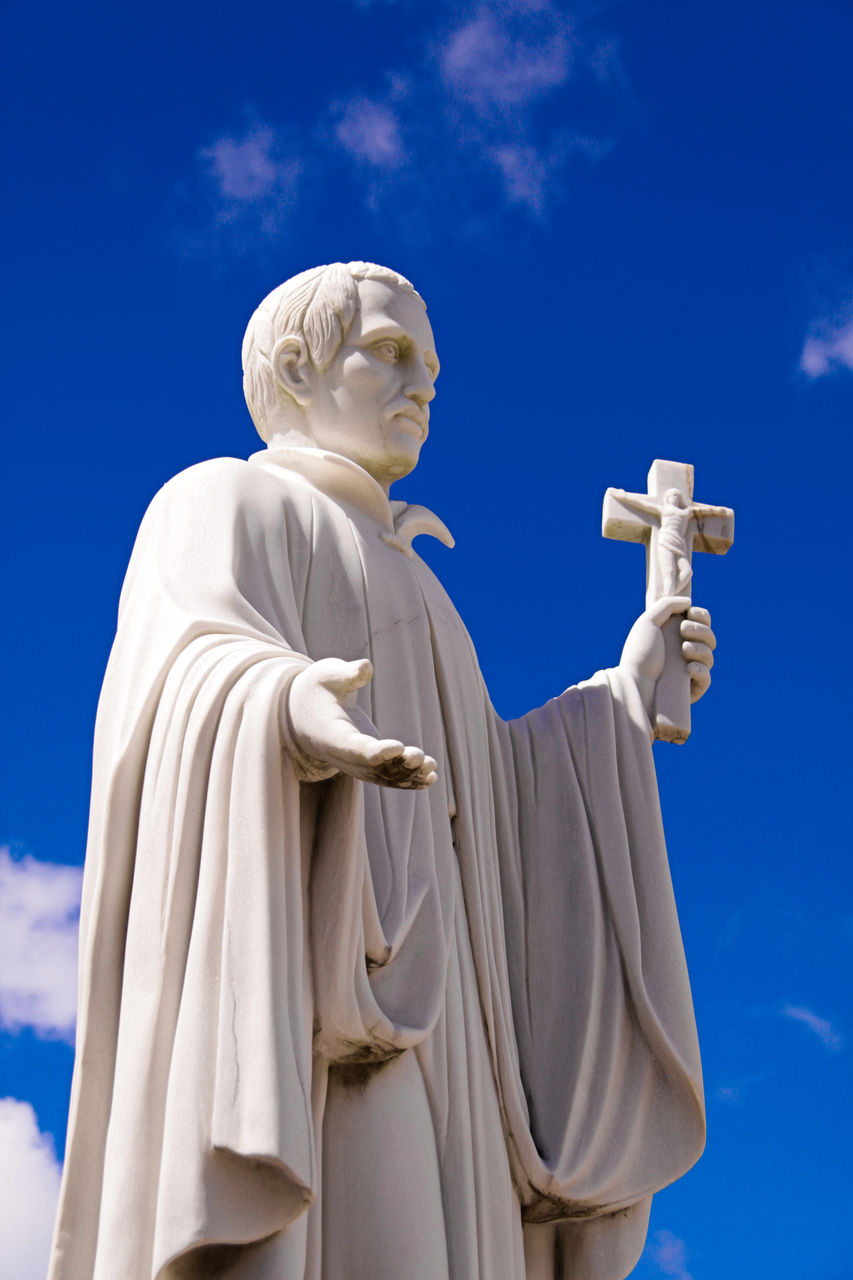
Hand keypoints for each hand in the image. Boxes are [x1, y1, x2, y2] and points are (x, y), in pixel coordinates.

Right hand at [286, 657, 437, 788]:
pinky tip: (430, 778)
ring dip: (407, 775)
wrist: (304, 713)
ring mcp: (353, 763)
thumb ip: (346, 674)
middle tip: (419, 755)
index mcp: (331, 734)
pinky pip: (387, 777)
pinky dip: (408, 780)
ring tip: (431, 766)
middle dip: (397, 766)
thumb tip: (366, 667)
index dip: (375, 752)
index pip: (353, 748)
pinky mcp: (366, 764)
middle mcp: (341, 756)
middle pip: (370, 768)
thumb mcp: (326, 675)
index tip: (398, 747)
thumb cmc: (318, 689)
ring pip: (381, 777)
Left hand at [620, 598, 715, 720]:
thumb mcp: (648, 621)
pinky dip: (701, 670)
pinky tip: (689, 668)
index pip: (702, 624)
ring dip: (700, 648)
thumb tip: (689, 603)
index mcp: (677, 636)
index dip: (702, 616)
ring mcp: (689, 672)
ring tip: (684, 648)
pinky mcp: (692, 690)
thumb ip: (667, 605)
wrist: (633, 682)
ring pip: (709, 656)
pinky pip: (706, 678)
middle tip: (683, 629)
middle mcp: (685, 653)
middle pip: (709, 638)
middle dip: (701, 630)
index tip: (691, 613)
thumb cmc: (638, 653)